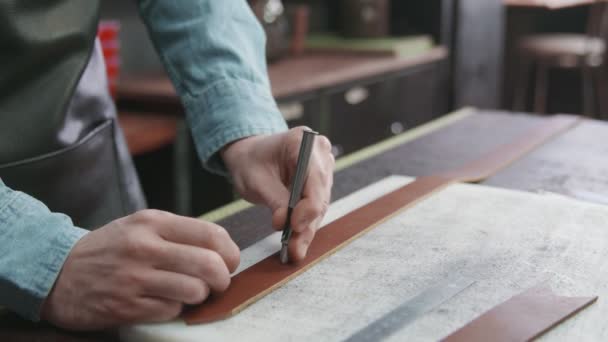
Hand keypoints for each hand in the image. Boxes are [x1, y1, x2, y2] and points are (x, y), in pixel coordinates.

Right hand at [41, 210, 239, 329]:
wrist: (58, 271)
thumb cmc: (110, 248)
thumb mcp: (141, 226)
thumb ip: (179, 233)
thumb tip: (221, 251)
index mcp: (153, 222)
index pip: (211, 234)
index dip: (230, 252)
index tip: (229, 262)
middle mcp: (145, 247)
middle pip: (209, 264)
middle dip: (223, 278)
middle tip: (219, 283)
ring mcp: (135, 278)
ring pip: (194, 290)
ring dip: (200, 296)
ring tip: (190, 293)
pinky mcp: (126, 306)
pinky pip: (171, 310)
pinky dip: (175, 309)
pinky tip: (164, 301)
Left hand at [221, 127, 334, 260]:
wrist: (250, 154)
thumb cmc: (250, 161)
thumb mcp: (256, 180)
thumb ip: (274, 200)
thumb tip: (286, 225)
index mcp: (302, 141)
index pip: (315, 177)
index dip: (308, 206)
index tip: (293, 227)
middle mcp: (319, 151)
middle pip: (319, 194)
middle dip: (307, 224)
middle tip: (294, 249)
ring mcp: (323, 167)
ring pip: (320, 204)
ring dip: (307, 229)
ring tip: (294, 251)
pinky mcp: (320, 183)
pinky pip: (315, 207)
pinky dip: (305, 225)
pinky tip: (297, 244)